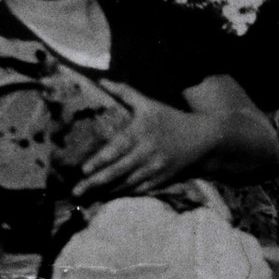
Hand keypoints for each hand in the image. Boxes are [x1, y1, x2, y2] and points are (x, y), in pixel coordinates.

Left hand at [73, 80, 208, 197]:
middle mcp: (147, 151)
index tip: (83, 169)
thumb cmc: (170, 118)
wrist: (201, 137)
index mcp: (142, 131)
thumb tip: (102, 80)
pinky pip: (140, 189)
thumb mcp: (148, 103)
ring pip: (127, 183)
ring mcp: (155, 167)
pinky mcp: (162, 178)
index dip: (100, 160)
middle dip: (96, 182)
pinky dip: (125, 194)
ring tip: (89, 197)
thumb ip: (125, 93)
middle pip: (118, 170)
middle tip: (76, 191)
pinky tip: (111, 196)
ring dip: (107, 191)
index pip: (117, 148)